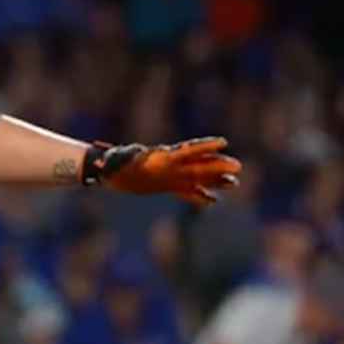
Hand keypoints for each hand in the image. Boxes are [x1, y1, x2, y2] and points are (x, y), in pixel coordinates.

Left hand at [89, 137, 242, 205]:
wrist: (111, 173)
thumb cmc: (113, 165)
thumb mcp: (114, 161)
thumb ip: (114, 159)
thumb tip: (105, 158)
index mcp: (161, 157)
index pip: (186, 150)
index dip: (204, 146)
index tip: (222, 142)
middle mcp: (170, 165)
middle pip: (197, 164)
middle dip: (217, 165)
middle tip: (238, 166)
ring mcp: (170, 176)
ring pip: (197, 177)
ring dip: (215, 180)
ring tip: (235, 183)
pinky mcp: (167, 186)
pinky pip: (186, 192)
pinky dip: (198, 196)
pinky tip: (212, 201)